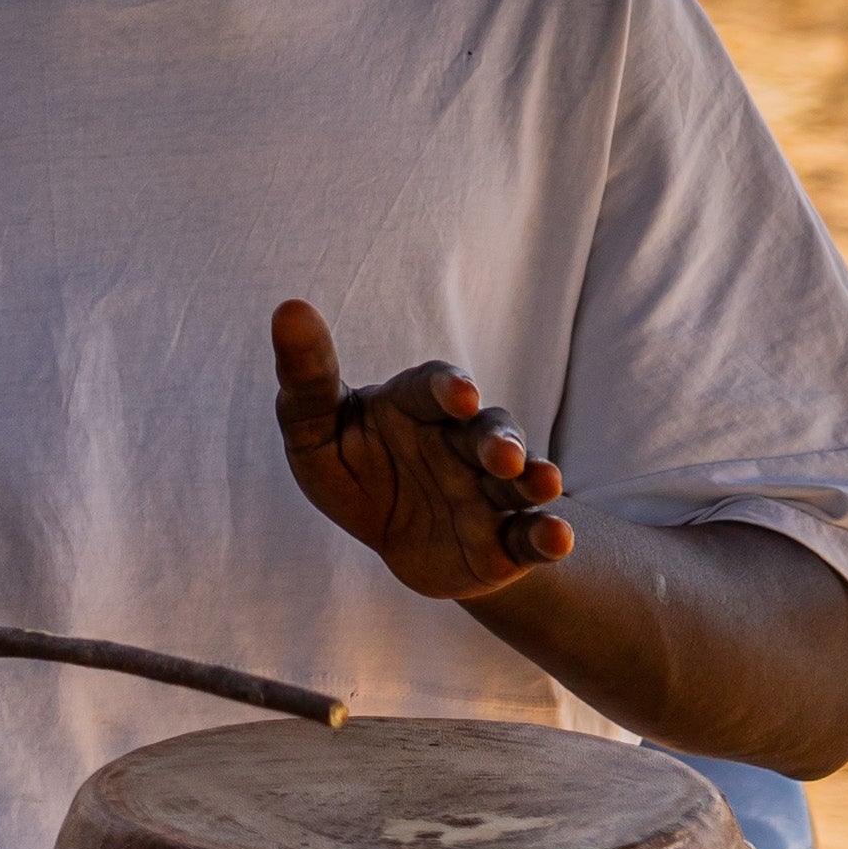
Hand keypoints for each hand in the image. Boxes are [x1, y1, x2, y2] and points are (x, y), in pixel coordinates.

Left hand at [271, 301, 574, 600]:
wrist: (389, 536)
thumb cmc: (350, 467)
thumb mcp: (314, 429)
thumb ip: (306, 377)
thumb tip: (289, 308)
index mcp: (419, 406)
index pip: (435, 388)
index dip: (448, 390)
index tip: (457, 396)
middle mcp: (463, 442)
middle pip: (489, 433)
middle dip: (498, 441)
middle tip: (502, 456)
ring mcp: (490, 490)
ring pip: (519, 480)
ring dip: (534, 478)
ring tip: (545, 483)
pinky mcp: (506, 539)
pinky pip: (531, 535)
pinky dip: (547, 536)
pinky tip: (558, 538)